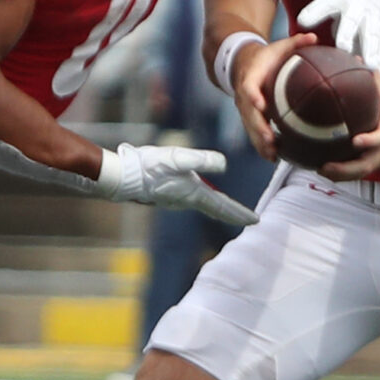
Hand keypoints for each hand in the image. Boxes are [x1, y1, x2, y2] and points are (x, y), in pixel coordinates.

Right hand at [95, 143, 257, 226]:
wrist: (123, 176)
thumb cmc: (150, 166)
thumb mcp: (178, 158)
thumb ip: (202, 161)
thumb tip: (223, 165)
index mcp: (195, 193)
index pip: (223, 207)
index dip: (240, 213)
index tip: (256, 221)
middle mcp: (187, 200)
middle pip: (216, 208)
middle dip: (233, 213)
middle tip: (249, 219)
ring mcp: (176, 198)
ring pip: (204, 204)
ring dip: (219, 208)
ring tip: (230, 209)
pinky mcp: (167, 193)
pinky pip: (193, 198)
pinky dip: (205, 201)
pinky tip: (201, 195)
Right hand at [232, 30, 317, 161]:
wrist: (241, 64)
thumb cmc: (265, 57)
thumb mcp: (278, 47)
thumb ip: (295, 42)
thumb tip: (313, 37)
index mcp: (250, 77)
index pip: (248, 87)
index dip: (253, 96)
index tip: (260, 105)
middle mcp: (245, 96)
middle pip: (249, 115)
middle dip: (258, 129)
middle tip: (269, 141)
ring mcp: (246, 110)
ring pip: (250, 129)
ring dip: (259, 143)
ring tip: (272, 156)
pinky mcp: (250, 119)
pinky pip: (255, 134)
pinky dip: (263, 146)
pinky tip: (275, 157)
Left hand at [277, 0, 379, 75]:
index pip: (328, 0)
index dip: (316, 10)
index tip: (302, 20)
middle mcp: (360, 4)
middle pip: (353, 20)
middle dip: (348, 33)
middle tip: (342, 46)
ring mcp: (376, 16)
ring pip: (373, 35)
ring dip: (372, 50)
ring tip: (369, 65)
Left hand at [320, 74, 379, 180]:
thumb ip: (372, 78)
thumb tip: (353, 60)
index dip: (370, 142)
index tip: (356, 141)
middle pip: (367, 165)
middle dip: (346, 169)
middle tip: (326, 165)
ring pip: (361, 173)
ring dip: (341, 175)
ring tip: (320, 170)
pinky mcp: (375, 165)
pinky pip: (358, 173)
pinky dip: (342, 175)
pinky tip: (324, 170)